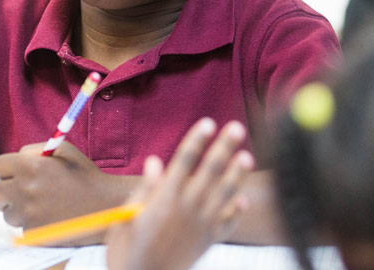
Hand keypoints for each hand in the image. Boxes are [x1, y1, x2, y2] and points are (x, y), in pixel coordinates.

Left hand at [0, 141, 133, 244]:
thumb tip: (16, 157)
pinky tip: (49, 216)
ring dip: (19, 210)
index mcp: (31, 166)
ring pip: (7, 213)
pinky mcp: (34, 233)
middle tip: (22, 191)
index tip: (15, 174)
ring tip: (42, 205)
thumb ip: (35, 149)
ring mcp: (28, 214)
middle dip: (6, 191)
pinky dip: (31, 223)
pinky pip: (21, 227)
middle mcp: (26, 190)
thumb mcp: (64, 150)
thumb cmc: (84, 176)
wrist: (105, 205)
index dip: (6, 169)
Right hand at [105, 118, 254, 269]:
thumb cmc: (127, 250)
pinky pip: (227, 224)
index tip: (208, 122)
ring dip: (236, 175)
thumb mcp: (126, 216)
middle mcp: (187, 209)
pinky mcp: (208, 242)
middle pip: (209, 171)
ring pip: (224, 194)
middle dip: (223, 148)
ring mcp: (200, 226)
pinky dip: (236, 212)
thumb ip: (144, 189)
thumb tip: (155, 161)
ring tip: (247, 158)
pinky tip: (242, 199)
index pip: (184, 161)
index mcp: (164, 198)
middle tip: (237, 128)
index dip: (197, 140)